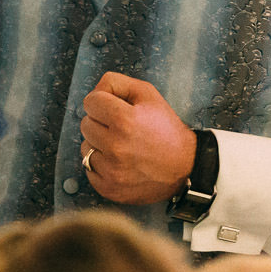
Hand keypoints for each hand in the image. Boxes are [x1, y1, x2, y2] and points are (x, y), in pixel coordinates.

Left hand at [79, 72, 196, 204]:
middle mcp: (115, 146)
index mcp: (124, 120)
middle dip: (100, 122)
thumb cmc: (166, 128)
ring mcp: (111, 170)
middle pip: (85, 124)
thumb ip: (117, 83)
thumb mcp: (149, 94)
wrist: (185, 167)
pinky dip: (100, 164)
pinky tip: (119, 162)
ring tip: (121, 145)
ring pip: (85, 147)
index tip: (114, 108)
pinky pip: (89, 169)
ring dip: (99, 144)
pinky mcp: (108, 188)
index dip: (102, 102)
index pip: (90, 102)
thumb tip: (95, 89)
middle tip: (121, 128)